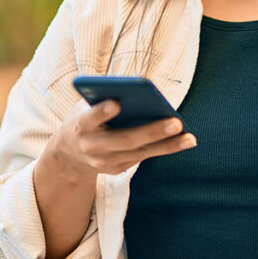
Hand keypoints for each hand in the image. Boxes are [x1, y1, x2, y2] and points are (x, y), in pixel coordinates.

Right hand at [47, 99, 195, 176]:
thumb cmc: (85, 118)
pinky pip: (143, 158)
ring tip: (190, 137)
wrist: (68, 155)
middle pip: (124, 140)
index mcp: (80, 125)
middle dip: (151, 132)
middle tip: (176, 123)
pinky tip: (184, 141)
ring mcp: (104, 162)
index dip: (101, 112)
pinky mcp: (116, 170)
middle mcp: (91, 147)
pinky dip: (164, 148)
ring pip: (139, 153)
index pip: (89, 118)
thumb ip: (105, 96)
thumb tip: (140, 88)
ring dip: (167, 145)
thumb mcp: (86, 105)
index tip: (116, 103)